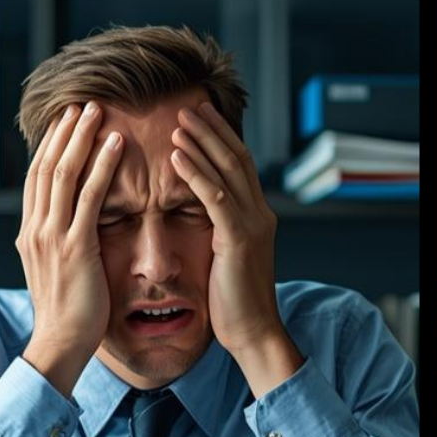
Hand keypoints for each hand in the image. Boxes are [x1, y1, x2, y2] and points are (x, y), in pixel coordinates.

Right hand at [17, 102, 123, 396]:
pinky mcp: (75, 247)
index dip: (52, 145)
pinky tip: (116, 145)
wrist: (62, 343)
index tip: (67, 121)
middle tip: (82, 102)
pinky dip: (101, 166)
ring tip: (100, 111)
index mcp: (31, 232)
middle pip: (47, 166)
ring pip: (64, 173)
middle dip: (65, 132)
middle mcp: (36, 228)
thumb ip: (62, 243)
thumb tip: (74, 227)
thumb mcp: (59, 271)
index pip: (39, 177)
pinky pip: (90, 197)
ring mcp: (52, 236)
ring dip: (81, 138)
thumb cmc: (70, 312)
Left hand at [169, 103, 302, 394]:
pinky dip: (195, 173)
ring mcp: (252, 225)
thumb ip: (222, 232)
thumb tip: (203, 218)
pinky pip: (215, 198)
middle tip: (188, 104)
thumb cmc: (235, 303)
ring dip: (201, 143)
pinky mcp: (238, 240)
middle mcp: (260, 214)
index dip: (221, 138)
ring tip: (178, 121)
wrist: (254, 332)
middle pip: (237, 159)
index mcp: (257, 217)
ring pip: (227, 172)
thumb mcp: (229, 258)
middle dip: (212, 130)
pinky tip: (176, 156)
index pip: (240, 166)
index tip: (199, 116)